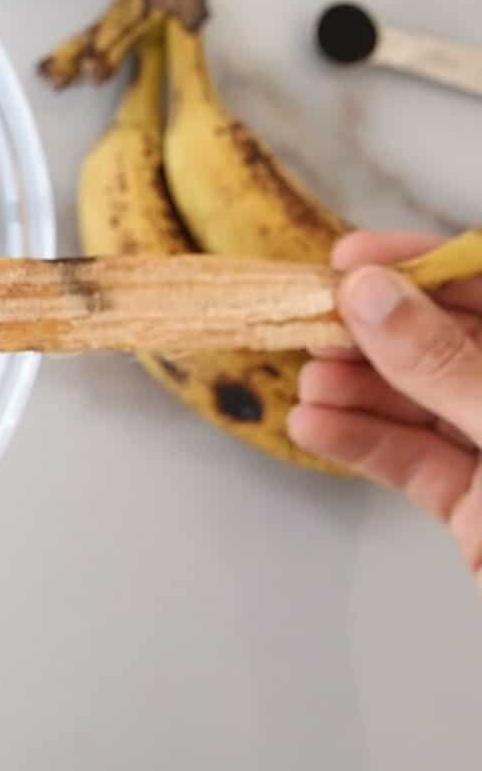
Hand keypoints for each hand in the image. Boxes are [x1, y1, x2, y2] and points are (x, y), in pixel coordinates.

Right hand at [289, 230, 481, 580]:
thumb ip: (445, 363)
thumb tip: (370, 294)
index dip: (425, 264)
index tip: (352, 258)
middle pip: (449, 343)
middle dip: (376, 331)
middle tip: (311, 321)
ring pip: (423, 404)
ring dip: (357, 389)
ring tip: (306, 378)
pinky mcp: (478, 511)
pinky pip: (414, 463)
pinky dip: (360, 444)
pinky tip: (314, 425)